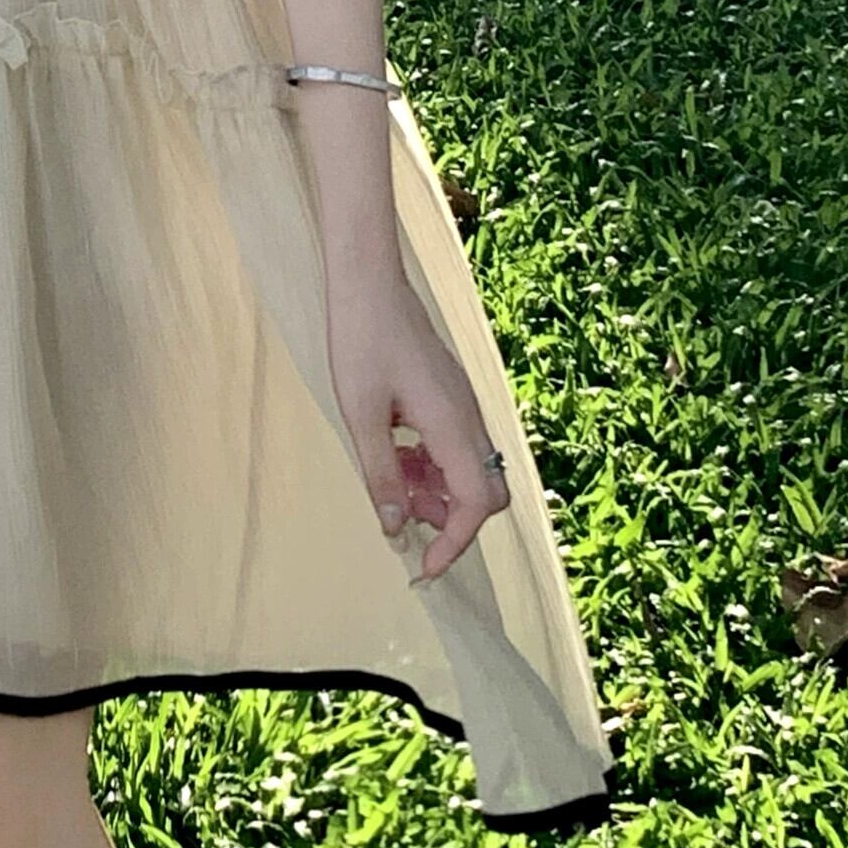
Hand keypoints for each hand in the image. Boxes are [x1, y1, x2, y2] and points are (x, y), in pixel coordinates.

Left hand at [325, 273, 511, 581]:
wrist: (368, 282)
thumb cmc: (361, 340)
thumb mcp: (362, 415)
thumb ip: (381, 474)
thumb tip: (395, 529)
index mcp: (452, 424)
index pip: (476, 504)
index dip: (454, 544)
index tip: (422, 565)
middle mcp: (469, 417)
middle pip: (486, 492)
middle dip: (451, 519)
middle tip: (404, 520)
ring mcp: (462, 404)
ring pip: (469, 470)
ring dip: (436, 491)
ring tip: (389, 484)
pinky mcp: (450, 394)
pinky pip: (455, 445)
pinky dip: (431, 464)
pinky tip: (395, 454)